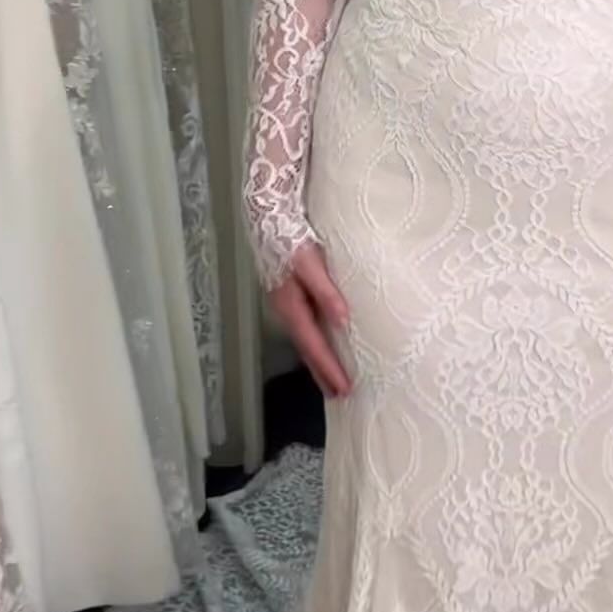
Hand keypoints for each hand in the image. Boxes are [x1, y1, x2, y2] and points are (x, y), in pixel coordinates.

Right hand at [269, 240, 352, 397]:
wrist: (268, 215)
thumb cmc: (290, 237)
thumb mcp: (309, 263)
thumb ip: (326, 291)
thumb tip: (343, 321)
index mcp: (290, 306)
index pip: (313, 345)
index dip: (328, 367)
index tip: (344, 388)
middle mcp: (286, 310)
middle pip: (307, 349)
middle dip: (322, 373)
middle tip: (340, 396)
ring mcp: (286, 305)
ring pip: (305, 341)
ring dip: (319, 362)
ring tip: (333, 381)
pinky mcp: (291, 297)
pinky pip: (306, 328)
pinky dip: (316, 344)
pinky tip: (325, 345)